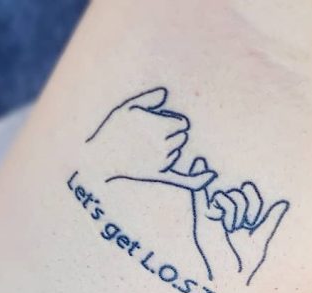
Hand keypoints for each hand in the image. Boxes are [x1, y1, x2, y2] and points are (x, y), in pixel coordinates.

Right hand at [85, 86, 215, 190]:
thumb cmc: (112, 129)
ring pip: (177, 151)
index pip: (182, 124)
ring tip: (143, 149)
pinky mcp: (160, 174)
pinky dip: (199, 179)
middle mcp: (164, 144)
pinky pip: (186, 178)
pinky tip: (212, 176)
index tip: (156, 122)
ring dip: (168, 148)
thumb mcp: (127, 106)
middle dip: (170, 134)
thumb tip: (166, 93)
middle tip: (147, 137)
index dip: (171, 122)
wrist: (99, 158)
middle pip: (182, 137)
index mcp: (159, 125)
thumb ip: (149, 98)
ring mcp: (163, 161)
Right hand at [189, 157, 289, 282]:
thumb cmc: (245, 263)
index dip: (254, 204)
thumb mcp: (261, 238)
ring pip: (225, 195)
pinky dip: (199, 176)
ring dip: (232, 211)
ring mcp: (212, 212)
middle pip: (239, 193)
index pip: (249, 193)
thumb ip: (270, 219)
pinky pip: (198, 190)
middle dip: (244, 208)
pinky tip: (200, 160)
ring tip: (228, 228)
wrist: (228, 278)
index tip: (251, 223)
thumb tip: (285, 202)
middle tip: (239, 227)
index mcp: (240, 213)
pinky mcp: (200, 216)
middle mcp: (226, 211)